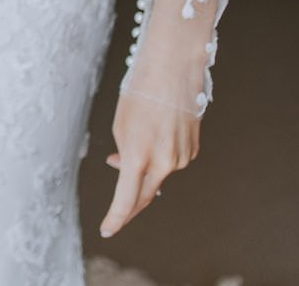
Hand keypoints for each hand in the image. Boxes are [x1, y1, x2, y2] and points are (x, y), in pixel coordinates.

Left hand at [99, 89, 199, 237]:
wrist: (173, 69)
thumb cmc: (140, 93)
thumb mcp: (121, 124)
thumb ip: (122, 153)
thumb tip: (122, 167)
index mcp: (139, 156)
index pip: (125, 199)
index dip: (115, 217)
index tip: (107, 229)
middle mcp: (164, 163)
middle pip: (143, 195)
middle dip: (129, 205)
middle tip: (116, 212)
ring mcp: (182, 158)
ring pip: (157, 174)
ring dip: (142, 169)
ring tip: (134, 140)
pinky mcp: (192, 151)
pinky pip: (170, 161)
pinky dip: (159, 156)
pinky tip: (156, 133)